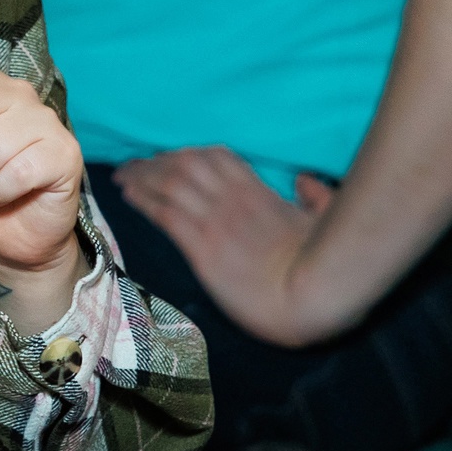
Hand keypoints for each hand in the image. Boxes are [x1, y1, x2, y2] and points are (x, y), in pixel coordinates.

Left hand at [114, 149, 342, 346]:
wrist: (315, 296)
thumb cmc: (328, 265)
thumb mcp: (327, 221)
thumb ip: (317, 197)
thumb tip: (306, 180)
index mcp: (260, 191)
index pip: (217, 157)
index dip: (188, 154)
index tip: (170, 158)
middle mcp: (232, 198)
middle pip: (185, 163)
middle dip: (157, 162)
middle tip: (136, 166)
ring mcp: (215, 220)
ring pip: (168, 182)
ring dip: (142, 176)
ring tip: (123, 177)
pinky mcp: (202, 246)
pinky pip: (164, 212)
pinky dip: (142, 199)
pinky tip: (128, 195)